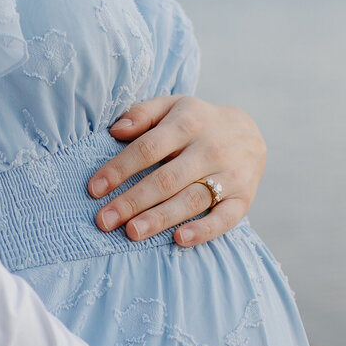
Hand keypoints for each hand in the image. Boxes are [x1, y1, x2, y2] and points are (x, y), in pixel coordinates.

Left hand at [87, 94, 265, 246]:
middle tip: (104, 220)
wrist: (250, 133)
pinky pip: (225, 218)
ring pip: (191, 199)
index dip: (120, 168)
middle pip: (166, 178)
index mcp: (187, 123)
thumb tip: (115, 130)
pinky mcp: (243, 198)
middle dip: (133, 201)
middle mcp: (209, 149)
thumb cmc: (197, 122)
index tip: (94, 189)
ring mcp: (229, 175)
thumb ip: (142, 113)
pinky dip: (204, 230)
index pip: (148, 148)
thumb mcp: (172, 106)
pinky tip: (180, 239)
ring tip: (132, 232)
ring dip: (160, 218)